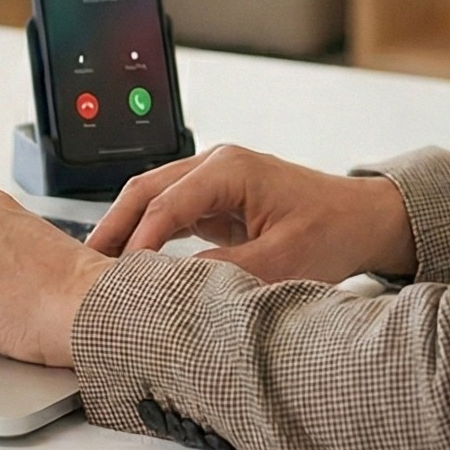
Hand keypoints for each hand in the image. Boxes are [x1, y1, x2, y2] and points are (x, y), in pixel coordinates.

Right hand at [89, 145, 415, 283]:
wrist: (363, 219)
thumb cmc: (333, 231)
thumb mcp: (284, 260)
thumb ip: (229, 271)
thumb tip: (177, 285)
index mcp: (230, 168)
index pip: (167, 203)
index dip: (140, 240)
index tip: (121, 274)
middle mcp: (215, 164)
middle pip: (146, 188)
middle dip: (115, 225)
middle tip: (86, 262)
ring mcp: (213, 177)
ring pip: (152, 196)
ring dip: (127, 227)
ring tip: (99, 264)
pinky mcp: (216, 196)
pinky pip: (170, 210)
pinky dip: (148, 232)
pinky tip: (132, 259)